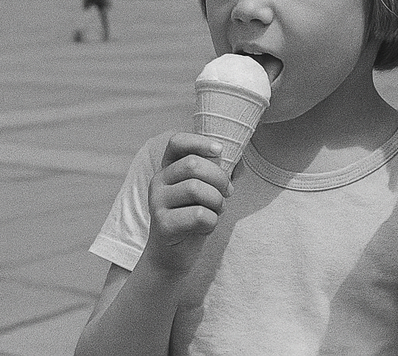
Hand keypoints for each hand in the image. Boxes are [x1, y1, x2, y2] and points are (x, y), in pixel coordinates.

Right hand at [143, 133, 231, 275]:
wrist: (173, 255)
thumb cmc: (194, 217)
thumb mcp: (208, 191)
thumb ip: (221, 173)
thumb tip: (240, 162)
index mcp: (169, 168)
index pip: (177, 142)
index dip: (199, 141)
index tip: (219, 150)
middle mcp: (158, 181)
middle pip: (193, 165)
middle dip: (220, 179)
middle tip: (226, 194)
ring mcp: (157, 203)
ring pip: (196, 189)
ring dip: (217, 201)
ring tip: (216, 211)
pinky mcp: (162, 224)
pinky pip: (198, 215)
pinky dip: (212, 221)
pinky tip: (206, 226)